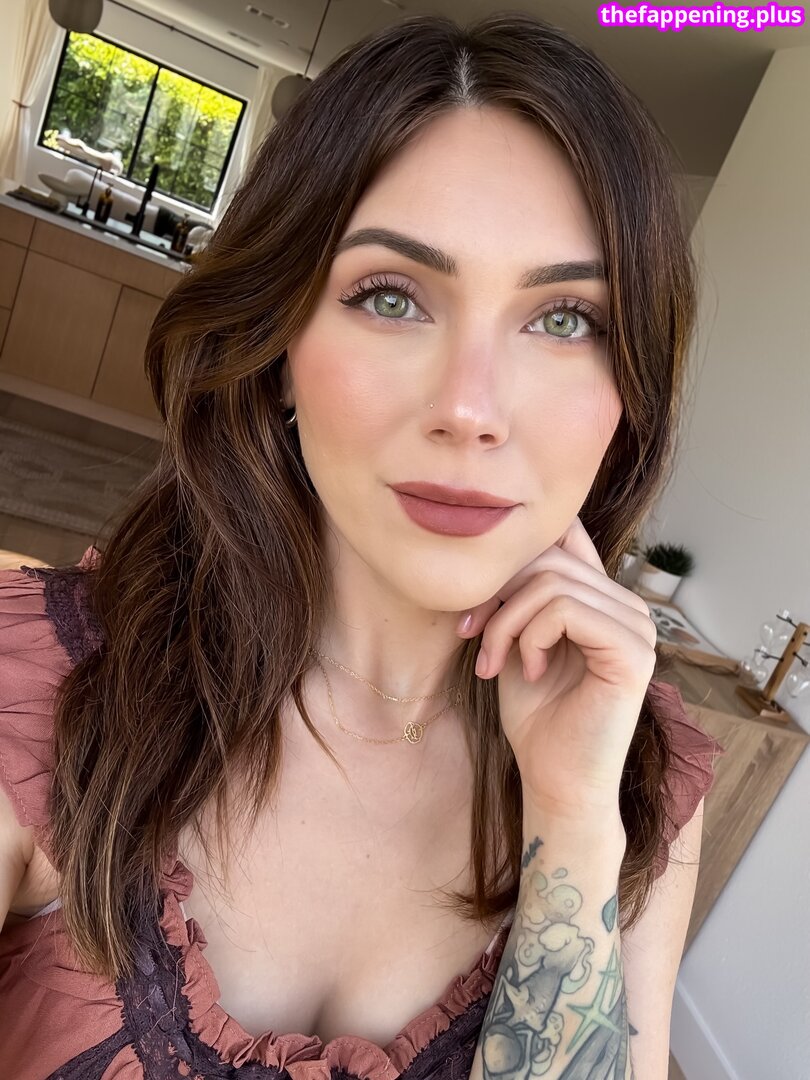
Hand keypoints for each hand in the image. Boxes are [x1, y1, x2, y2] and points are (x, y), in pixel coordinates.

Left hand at [456, 516, 657, 823]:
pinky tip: (529, 671)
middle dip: (496, 594)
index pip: (564, 534)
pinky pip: (566, 610)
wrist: (555, 781)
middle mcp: (627, 605)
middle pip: (548, 557)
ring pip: (551, 582)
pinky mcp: (634, 651)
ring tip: (496, 664)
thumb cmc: (535, 716)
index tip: (472, 609)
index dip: (509, 557)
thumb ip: (523, 592)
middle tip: (470, 636)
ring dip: (506, 622)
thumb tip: (503, 541)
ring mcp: (637, 626)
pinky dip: (531, 637)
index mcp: (603, 598)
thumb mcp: (518, 639)